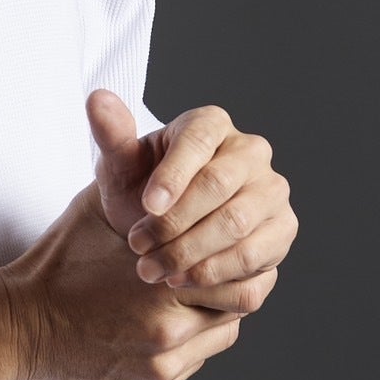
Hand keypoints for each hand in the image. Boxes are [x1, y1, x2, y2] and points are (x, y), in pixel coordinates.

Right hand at [0, 185, 241, 379]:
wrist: (14, 328)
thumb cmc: (57, 262)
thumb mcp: (94, 207)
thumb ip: (125, 162)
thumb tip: (113, 101)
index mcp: (159, 286)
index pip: (237, 276)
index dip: (235, 255)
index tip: (228, 239)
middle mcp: (166, 333)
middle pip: (236, 309)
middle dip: (230, 284)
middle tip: (220, 262)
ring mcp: (160, 367)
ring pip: (219, 337)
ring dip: (211, 314)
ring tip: (191, 289)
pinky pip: (192, 362)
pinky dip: (189, 341)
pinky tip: (164, 317)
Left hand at [87, 89, 296, 311]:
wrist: (167, 233)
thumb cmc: (144, 192)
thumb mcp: (121, 167)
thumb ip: (111, 134)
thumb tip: (98, 99)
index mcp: (211, 124)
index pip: (197, 141)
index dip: (172, 176)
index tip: (147, 206)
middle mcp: (250, 151)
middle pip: (217, 185)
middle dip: (173, 223)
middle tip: (138, 247)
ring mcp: (271, 190)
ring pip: (236, 224)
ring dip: (189, 252)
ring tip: (153, 269)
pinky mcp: (281, 229)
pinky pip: (254, 255)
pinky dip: (213, 273)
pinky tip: (181, 280)